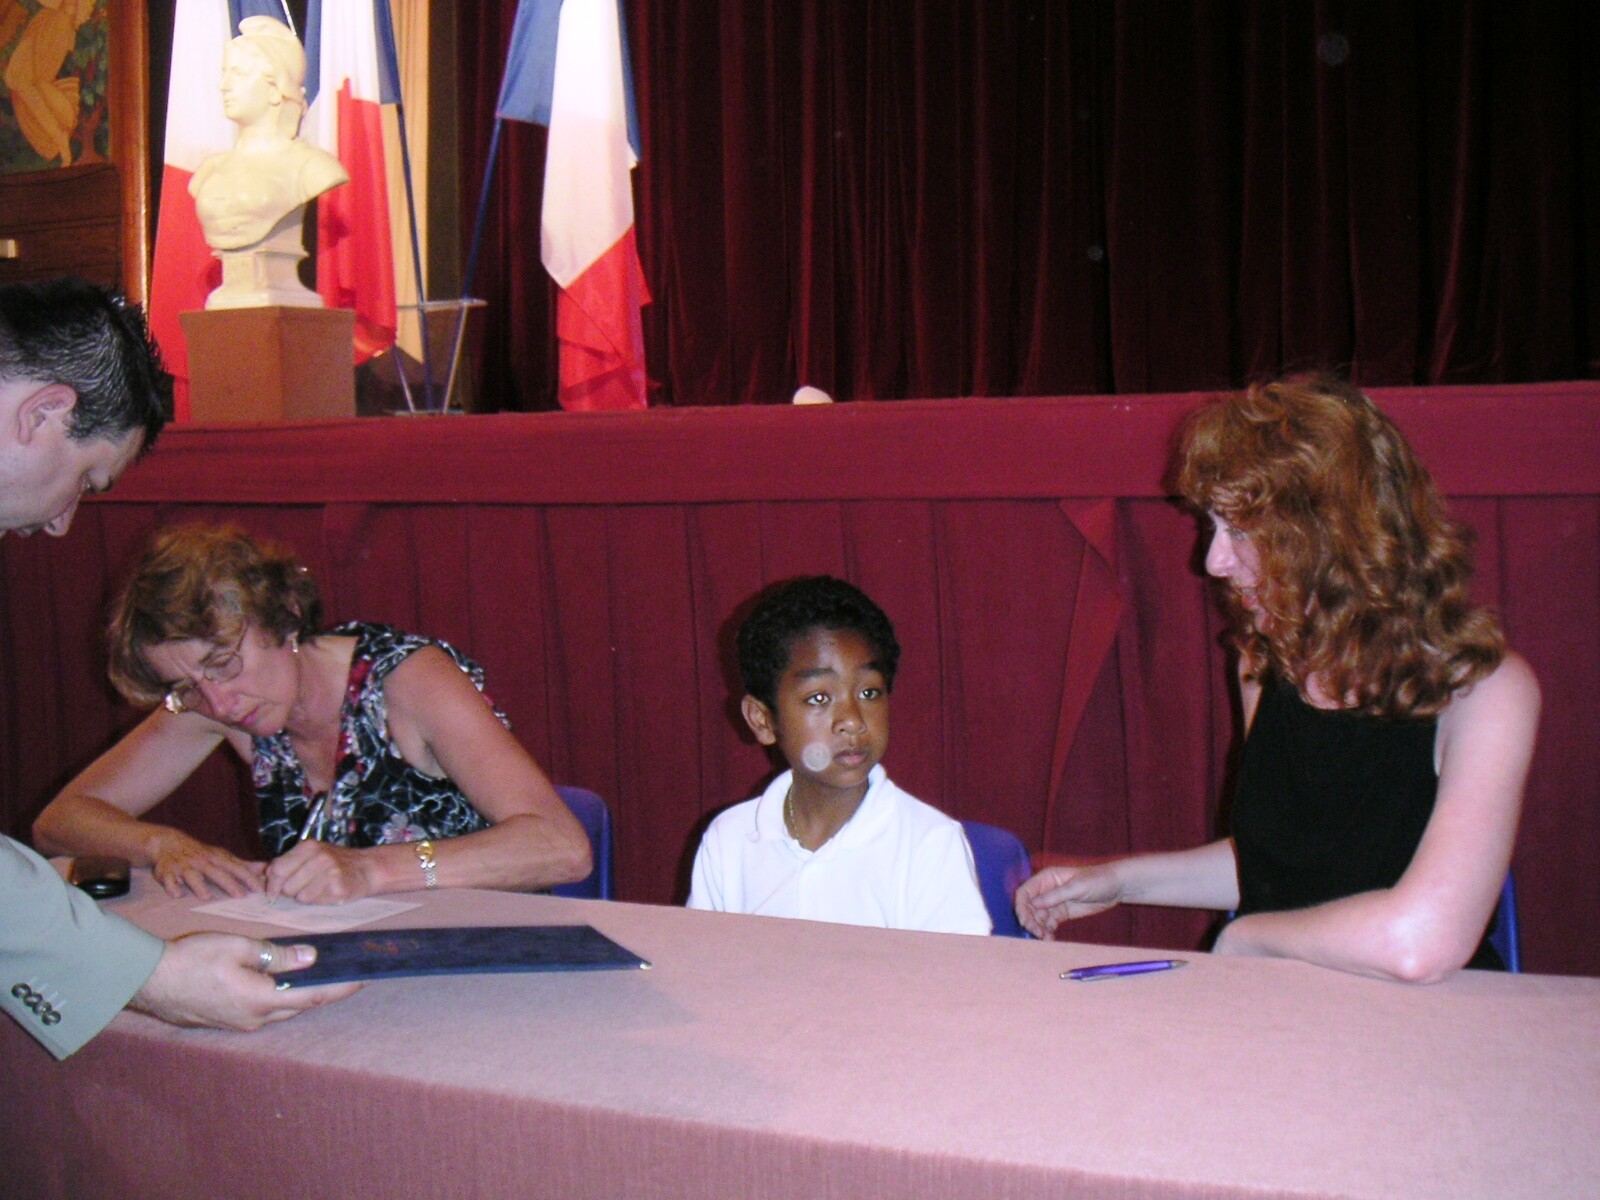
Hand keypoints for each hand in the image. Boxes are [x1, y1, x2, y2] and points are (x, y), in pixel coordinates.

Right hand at [129, 933, 359, 1030]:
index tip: (365, 979)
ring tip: (318, 973)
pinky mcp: (225, 1021)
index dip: (343, 987)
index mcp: (262, 1001)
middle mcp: (254, 1019)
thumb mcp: (240, 948)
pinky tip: (281, 980)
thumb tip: (312, 957)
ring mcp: (238, 1023)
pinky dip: (278, 995)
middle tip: (345, 971)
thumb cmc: (192, 959)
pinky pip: (262, 1009)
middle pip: (300, 1004)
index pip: (315, 995)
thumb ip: (279, 955)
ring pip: (281, 1007)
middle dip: (325, 989)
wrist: (147, 980)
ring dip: (300, 993)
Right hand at [148, 830, 263, 898]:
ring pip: (192, 876)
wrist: (168, 842)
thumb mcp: (222, 856)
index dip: (248, 878)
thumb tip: (265, 869)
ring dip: (199, 885)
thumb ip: (242, 865)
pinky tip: (176, 894)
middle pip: (217, 873)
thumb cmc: (201, 854)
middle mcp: (202, 862)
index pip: (236, 868)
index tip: (260, 889)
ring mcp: (184, 866)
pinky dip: (171, 886)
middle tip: (240, 896)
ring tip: (206, 897)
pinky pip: (168, 879)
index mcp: (217, 859)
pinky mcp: (166, 871)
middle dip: (229, 884)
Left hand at [265, 840, 375, 903]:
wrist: (367, 869)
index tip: (273, 892)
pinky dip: (318, 900)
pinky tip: (328, 892)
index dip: (272, 884)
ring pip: (299, 896)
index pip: (277, 869)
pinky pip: (314, 901)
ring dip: (305, 896)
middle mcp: (319, 856)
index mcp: (308, 847)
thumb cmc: (335, 864)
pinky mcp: (337, 887)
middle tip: (303, 887)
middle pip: (286, 885)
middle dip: (290, 891)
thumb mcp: (311, 855)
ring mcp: (329, 871)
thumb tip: (265, 875)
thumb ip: (288, 863)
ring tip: (318, 888)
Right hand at [1014, 863, 1122, 938]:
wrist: (1117, 887)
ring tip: (1045, 939)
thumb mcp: (1076, 887)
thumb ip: (1055, 895)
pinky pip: (1049, 923)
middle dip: (1030, 921)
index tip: (1025, 921)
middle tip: (1037, 933)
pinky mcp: (1062, 913)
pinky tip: (1050, 939)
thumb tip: (1033, 904)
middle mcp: (1046, 890)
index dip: (1021, 906)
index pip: (1025, 892)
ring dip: (1038, 928)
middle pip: (1029, 907)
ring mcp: (1054, 903)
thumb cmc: (1097, 880)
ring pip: (1038, 917)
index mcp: (1046, 878)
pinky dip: (1047, 932)